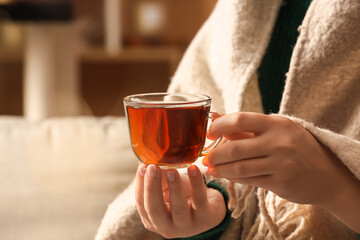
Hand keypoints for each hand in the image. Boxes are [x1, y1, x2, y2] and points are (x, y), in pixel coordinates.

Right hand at [135, 163, 225, 238]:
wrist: (210, 205)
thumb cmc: (183, 195)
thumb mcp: (167, 187)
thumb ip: (157, 177)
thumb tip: (146, 160)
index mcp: (152, 220)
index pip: (141, 203)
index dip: (140, 184)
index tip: (143, 166)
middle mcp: (167, 227)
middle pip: (154, 210)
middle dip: (152, 187)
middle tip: (152, 168)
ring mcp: (187, 226)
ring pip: (178, 209)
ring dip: (174, 187)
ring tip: (172, 171)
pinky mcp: (205, 219)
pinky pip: (199, 200)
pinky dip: (196, 183)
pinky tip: (193, 169)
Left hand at [205, 112, 355, 205]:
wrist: (327, 174)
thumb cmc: (297, 147)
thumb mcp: (276, 130)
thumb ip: (245, 126)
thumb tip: (215, 117)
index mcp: (277, 124)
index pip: (240, 119)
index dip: (219, 126)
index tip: (208, 133)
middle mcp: (279, 142)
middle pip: (235, 147)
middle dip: (215, 154)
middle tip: (205, 157)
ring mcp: (281, 163)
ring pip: (239, 167)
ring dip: (220, 169)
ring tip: (211, 169)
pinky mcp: (280, 182)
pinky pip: (249, 180)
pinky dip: (233, 177)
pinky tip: (225, 175)